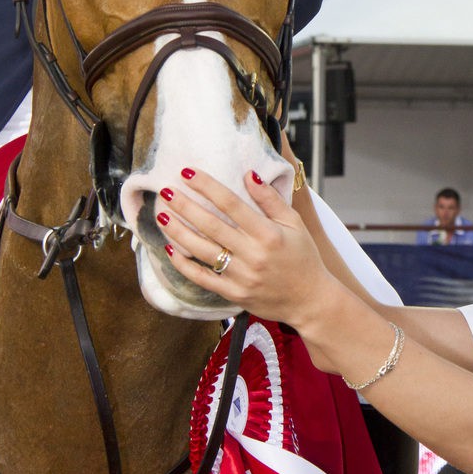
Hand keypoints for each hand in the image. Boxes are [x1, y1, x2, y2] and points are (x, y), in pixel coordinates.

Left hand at [155, 167, 335, 326]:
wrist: (310, 300)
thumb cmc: (304, 258)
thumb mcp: (295, 224)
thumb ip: (270, 199)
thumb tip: (249, 174)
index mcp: (268, 234)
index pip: (231, 204)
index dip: (207, 186)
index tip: (188, 173)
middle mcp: (253, 254)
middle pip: (211, 225)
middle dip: (185, 206)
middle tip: (165, 191)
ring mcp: (241, 276)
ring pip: (201, 250)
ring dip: (178, 232)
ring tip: (162, 215)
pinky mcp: (234, 293)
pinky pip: (202, 278)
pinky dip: (184, 265)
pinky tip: (170, 250)